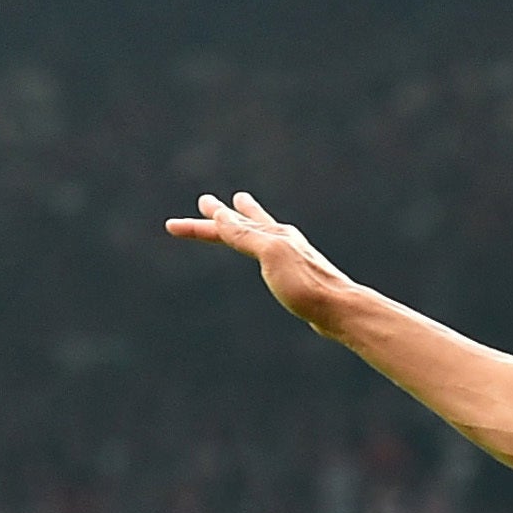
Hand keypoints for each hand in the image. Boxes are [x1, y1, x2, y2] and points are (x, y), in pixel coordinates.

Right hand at [165, 191, 360, 333]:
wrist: (341, 311)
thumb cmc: (307, 284)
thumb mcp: (270, 254)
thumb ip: (245, 233)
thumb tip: (220, 212)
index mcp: (273, 234)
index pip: (227, 225)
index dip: (199, 226)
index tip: (171, 226)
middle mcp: (283, 241)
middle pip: (243, 224)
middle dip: (222, 215)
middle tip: (205, 202)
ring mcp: (292, 257)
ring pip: (261, 234)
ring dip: (245, 222)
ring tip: (242, 206)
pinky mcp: (300, 276)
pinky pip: (272, 254)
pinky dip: (262, 246)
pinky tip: (269, 252)